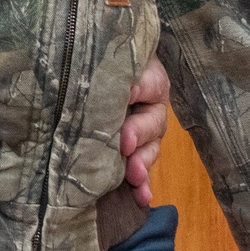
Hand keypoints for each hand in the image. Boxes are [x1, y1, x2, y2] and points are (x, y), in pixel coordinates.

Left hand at [120, 54, 169, 205]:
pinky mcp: (132, 145)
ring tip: (136, 180)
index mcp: (152, 82)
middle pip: (152, 127)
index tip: (124, 132)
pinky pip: (140, 163)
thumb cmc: (108, 54)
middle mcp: (151, 107)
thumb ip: (120, 73)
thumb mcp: (116, 59)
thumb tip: (125, 89)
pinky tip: (141, 196)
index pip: (149, 92)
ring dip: (142, 166)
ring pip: (148, 149)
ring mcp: (143, 128)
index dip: (137, 111)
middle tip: (127, 155)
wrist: (97, 54)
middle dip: (139, 144)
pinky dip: (141, 181)